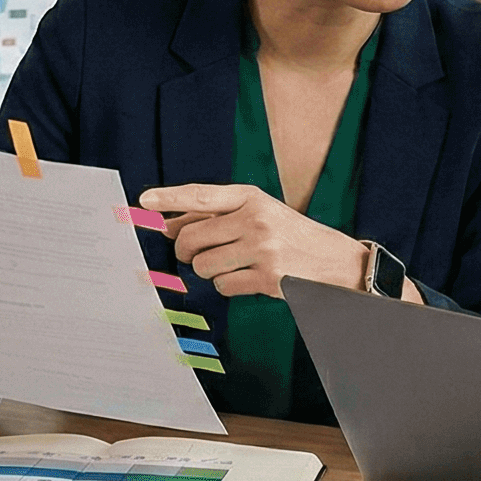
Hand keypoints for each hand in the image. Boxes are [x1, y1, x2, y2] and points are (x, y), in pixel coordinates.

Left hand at [138, 184, 367, 298]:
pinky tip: (247, 278)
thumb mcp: (260, 214)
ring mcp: (262, 249)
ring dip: (209, 270)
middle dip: (185, 251)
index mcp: (252, 198)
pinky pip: (223, 285)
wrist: (336, 261)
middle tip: (191, 254)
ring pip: (203, 265)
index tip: (144, 200)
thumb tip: (169, 227)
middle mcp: (256, 219)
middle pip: (193, 238)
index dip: (170, 198)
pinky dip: (228, 285)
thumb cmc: (291, 236)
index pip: (202, 195)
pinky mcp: (267, 277)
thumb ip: (217, 216)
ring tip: (231, 265)